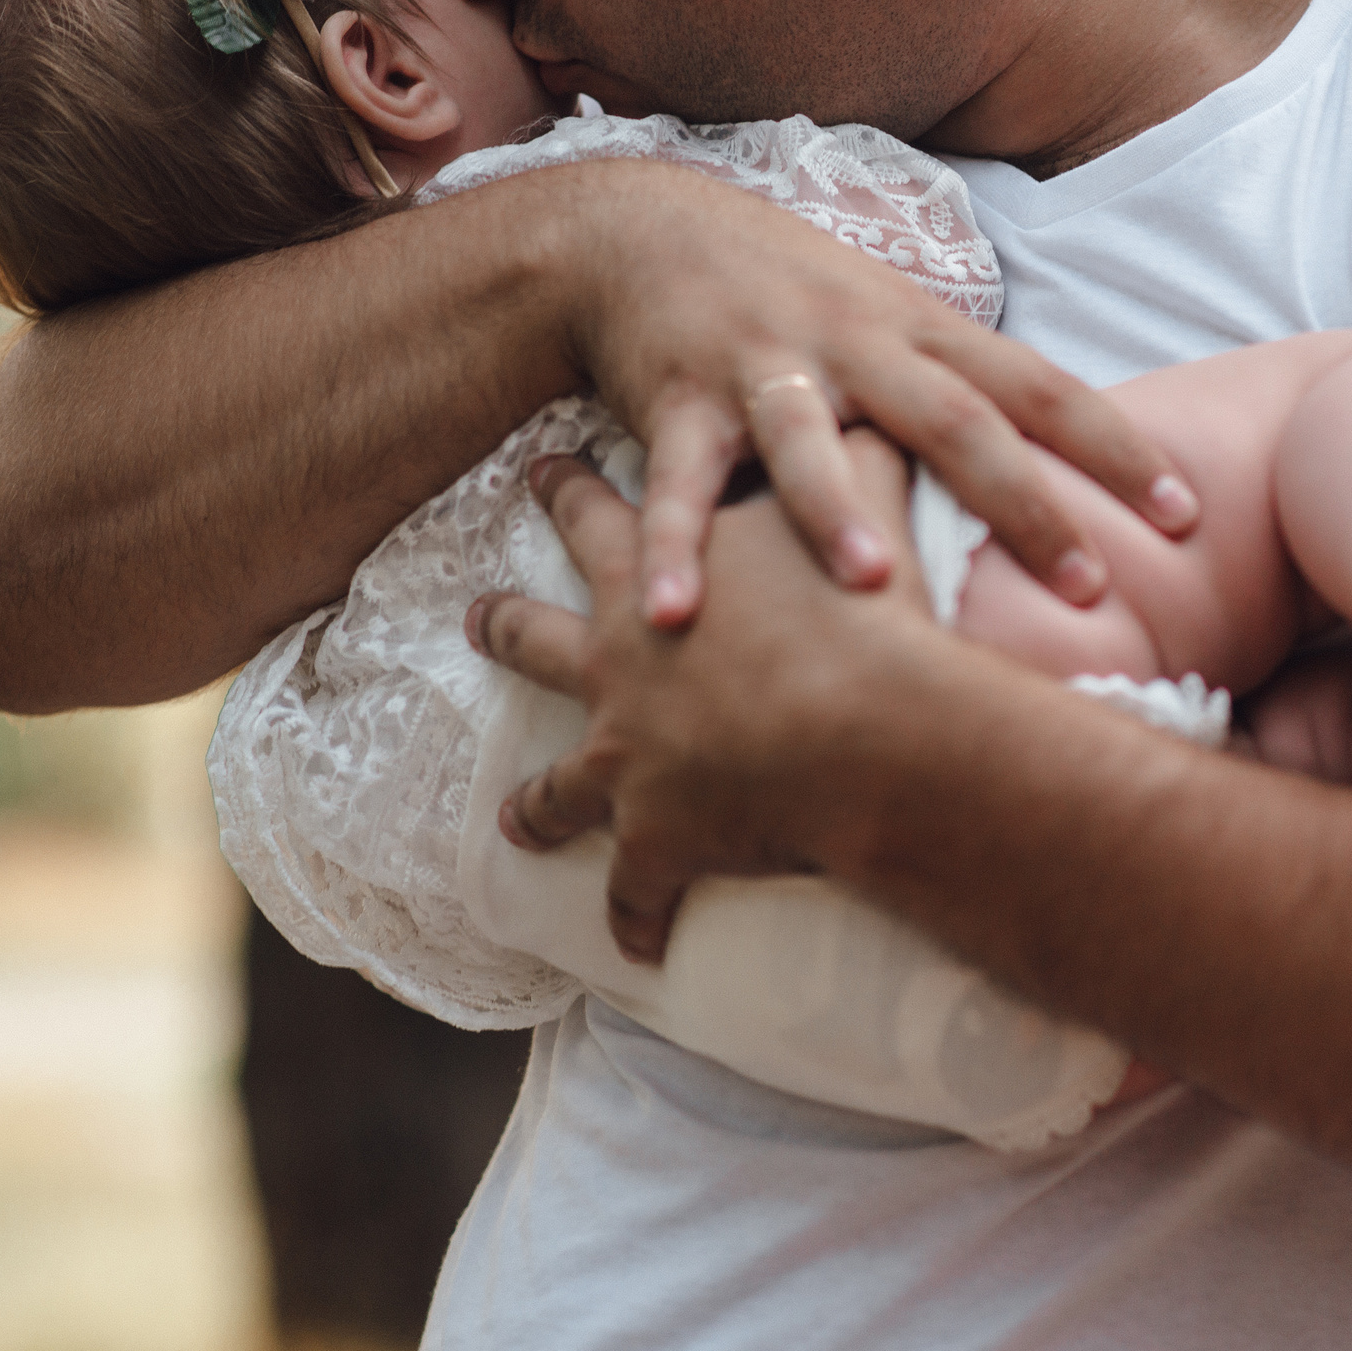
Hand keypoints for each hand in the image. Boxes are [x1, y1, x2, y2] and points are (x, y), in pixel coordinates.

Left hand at [469, 430, 944, 961]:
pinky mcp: (658, 837)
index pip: (595, 512)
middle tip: (473, 618)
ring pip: (558, 785)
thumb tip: (877, 402)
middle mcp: (618, 663)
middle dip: (503, 626)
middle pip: (534, 636)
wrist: (877, 725)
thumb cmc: (869, 606)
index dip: (568, 489)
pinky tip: (637, 948)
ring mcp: (627, 755)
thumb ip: (853, 447)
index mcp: (654, 573)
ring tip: (512, 818)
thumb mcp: (862, 491)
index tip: (542, 469)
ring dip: (536, 805)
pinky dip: (636, 919)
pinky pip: (634, 892)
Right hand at [559, 160, 1198, 626]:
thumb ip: (965, 389)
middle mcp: (857, 345)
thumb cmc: (789, 292)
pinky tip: (671, 616)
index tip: (1188, 513)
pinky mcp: (678, 398)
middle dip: (1024, 504)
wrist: (642, 229)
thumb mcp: (891, 322)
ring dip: (835, 512)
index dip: (1117, 448)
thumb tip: (1067, 464)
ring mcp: (766, 368)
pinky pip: (677, 482)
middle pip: (954, 423)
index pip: (1041, 389)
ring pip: (807, 444)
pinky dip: (672, 546)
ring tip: (870, 584)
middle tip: (1090, 584)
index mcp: (921, 332)